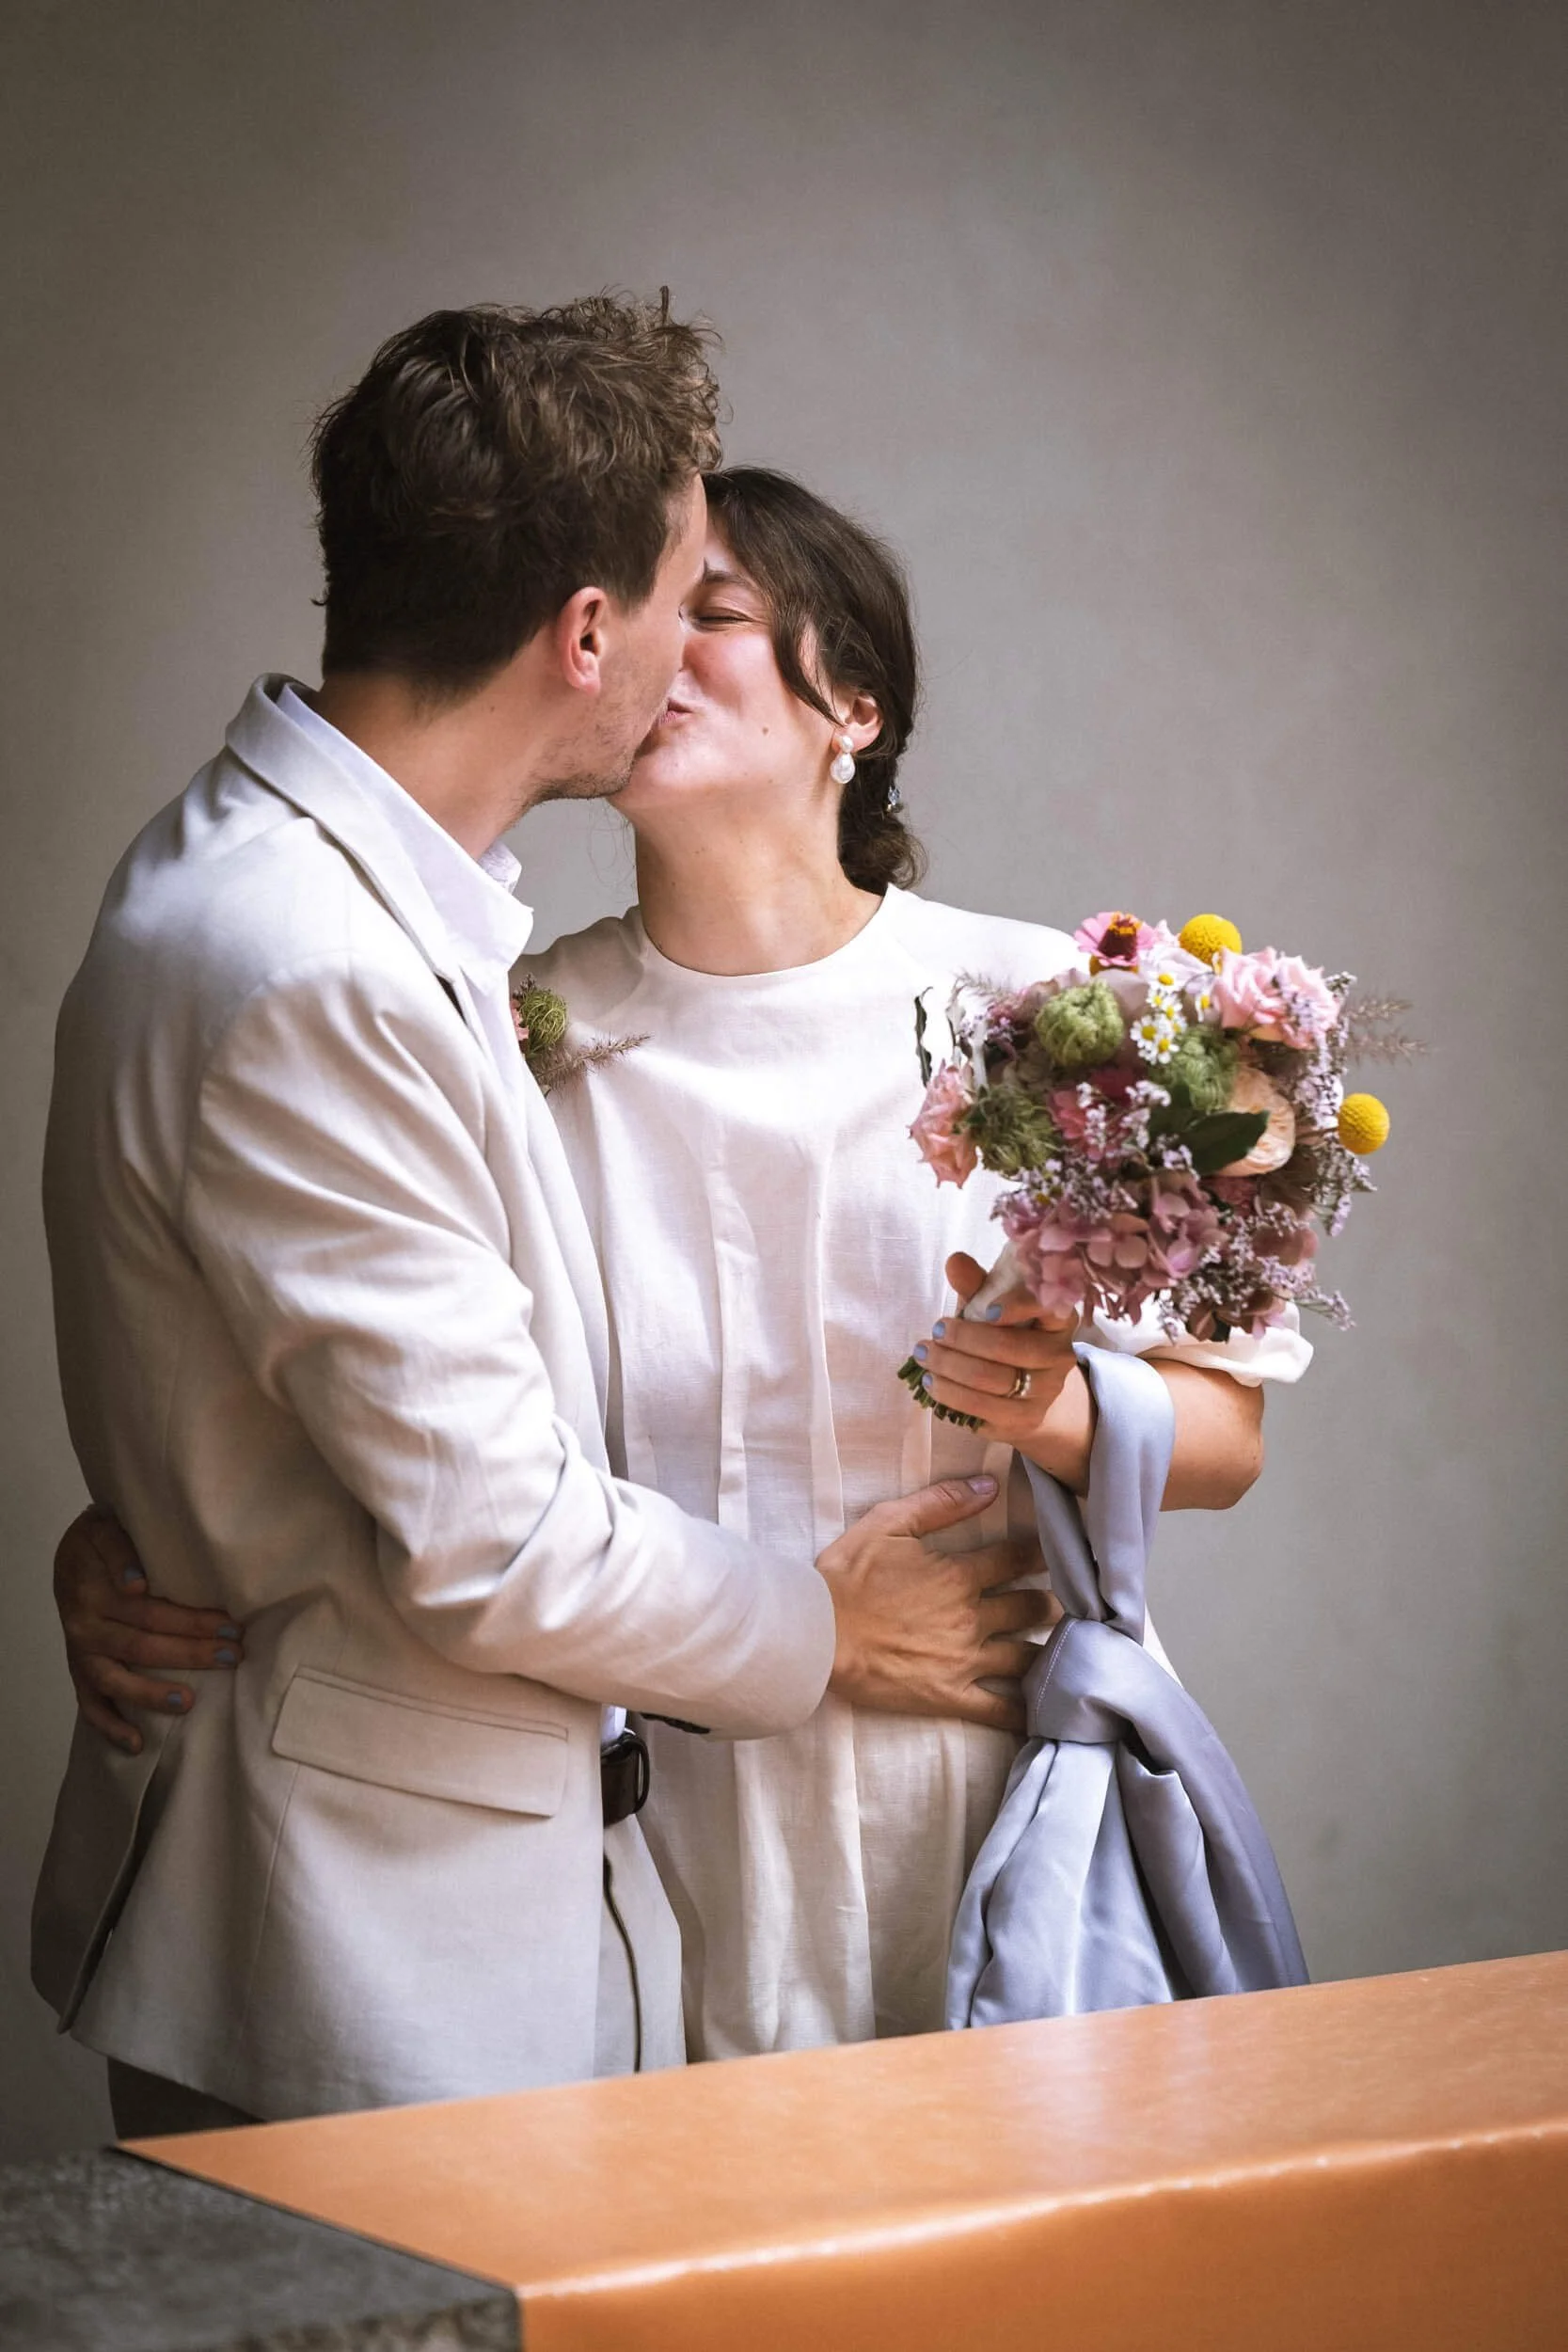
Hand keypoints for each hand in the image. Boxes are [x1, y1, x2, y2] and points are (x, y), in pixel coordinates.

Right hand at [53, 1507, 244, 1753]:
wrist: (72, 1554)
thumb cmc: (103, 1540)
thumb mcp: (108, 1527)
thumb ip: (122, 1547)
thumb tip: (137, 1583)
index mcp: (95, 1585)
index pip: (147, 1608)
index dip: (189, 1619)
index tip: (230, 1624)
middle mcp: (86, 1621)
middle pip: (141, 1643)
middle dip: (191, 1651)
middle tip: (233, 1654)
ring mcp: (82, 1651)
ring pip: (115, 1678)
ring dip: (152, 1693)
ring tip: (187, 1702)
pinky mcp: (80, 1672)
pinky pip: (90, 1705)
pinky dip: (111, 1727)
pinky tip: (137, 1743)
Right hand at [817, 1473, 1054, 1734]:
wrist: (815, 1635)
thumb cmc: (846, 1576)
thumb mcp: (887, 1524)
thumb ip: (940, 1503)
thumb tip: (990, 1486)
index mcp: (959, 1575)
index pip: (1018, 1559)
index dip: (1044, 1553)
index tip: (1066, 1551)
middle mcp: (971, 1618)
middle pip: (1032, 1609)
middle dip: (1055, 1603)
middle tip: (1076, 1602)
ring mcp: (964, 1661)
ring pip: (1027, 1658)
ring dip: (1052, 1652)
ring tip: (1074, 1649)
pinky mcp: (951, 1696)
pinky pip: (1000, 1710)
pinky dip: (1027, 1712)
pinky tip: (1048, 1711)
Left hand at [908, 1253, 1092, 1488]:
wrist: (1028, 1392)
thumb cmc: (1007, 1336)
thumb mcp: (993, 1307)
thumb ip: (977, 1285)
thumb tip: (955, 1262)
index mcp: (1057, 1319)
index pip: (1048, 1308)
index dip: (1019, 1307)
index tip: (988, 1310)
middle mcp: (1059, 1356)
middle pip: (1010, 1348)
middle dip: (965, 1339)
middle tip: (935, 1332)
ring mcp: (1045, 1392)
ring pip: (994, 1380)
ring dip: (950, 1367)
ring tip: (925, 1356)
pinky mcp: (1025, 1420)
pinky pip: (983, 1410)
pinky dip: (951, 1395)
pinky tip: (932, 1383)